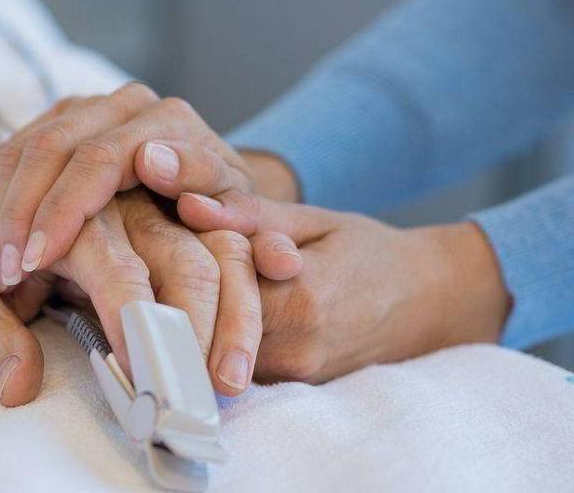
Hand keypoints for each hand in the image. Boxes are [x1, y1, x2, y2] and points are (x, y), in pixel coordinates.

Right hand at [0, 83, 300, 285]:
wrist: (210, 179)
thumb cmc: (227, 206)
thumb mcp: (246, 216)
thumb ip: (240, 214)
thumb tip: (189, 199)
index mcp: (171, 121)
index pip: (102, 157)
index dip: (65, 209)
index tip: (40, 258)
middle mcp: (128, 103)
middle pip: (54, 147)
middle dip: (24, 212)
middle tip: (6, 270)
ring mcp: (92, 106)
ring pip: (26, 147)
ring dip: (3, 208)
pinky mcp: (65, 119)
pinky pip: (15, 149)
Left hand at [0, 187, 297, 398]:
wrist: (6, 192)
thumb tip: (19, 386)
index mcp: (77, 224)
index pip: (119, 275)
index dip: (135, 328)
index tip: (144, 385)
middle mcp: (132, 211)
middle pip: (187, 263)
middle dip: (201, 330)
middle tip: (205, 396)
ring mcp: (167, 215)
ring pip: (222, 251)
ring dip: (237, 315)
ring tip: (231, 380)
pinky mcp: (187, 226)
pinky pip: (234, 250)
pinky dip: (251, 289)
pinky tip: (250, 333)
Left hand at [176, 191, 511, 382]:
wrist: (426, 302)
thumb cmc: (367, 251)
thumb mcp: (312, 219)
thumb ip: (248, 214)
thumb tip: (186, 204)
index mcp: (302, 298)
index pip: (211, 286)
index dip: (183, 260)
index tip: (170, 235)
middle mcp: (296, 349)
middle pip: (206, 324)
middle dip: (183, 291)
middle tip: (166, 260)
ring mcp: (294, 375)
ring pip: (215, 348)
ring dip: (197, 315)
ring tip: (189, 280)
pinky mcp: (292, 387)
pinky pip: (235, 362)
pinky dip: (217, 334)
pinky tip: (213, 307)